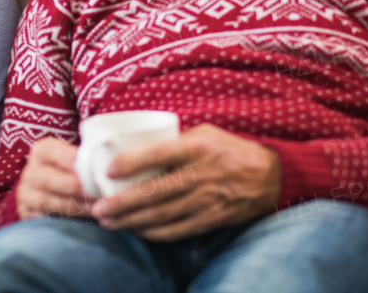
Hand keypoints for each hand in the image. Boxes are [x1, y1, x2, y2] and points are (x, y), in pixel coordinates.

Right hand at [15, 137, 92, 220]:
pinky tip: (82, 220)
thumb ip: (88, 161)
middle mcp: (30, 171)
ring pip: (45, 200)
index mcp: (42, 151)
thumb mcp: (77, 161)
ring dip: (73, 206)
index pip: (52, 151)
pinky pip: (42, 218)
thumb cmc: (74, 175)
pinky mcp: (26, 214)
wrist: (57, 196)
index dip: (72, 160)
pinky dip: (64, 220)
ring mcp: (25, 194)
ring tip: (95, 209)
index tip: (93, 169)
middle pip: (48, 177)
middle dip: (75, 186)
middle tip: (98, 193)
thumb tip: (107, 162)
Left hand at [89, 124, 280, 240]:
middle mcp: (200, 174)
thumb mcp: (205, 133)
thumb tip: (137, 144)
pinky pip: (178, 230)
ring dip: (131, 221)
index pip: (159, 154)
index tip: (108, 169)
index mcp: (196, 147)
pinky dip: (154, 233)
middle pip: (155, 192)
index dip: (132, 162)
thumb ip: (175, 140)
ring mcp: (206, 200)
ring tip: (108, 221)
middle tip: (97, 207)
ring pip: (162, 215)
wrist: (269, 176)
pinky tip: (137, 231)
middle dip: (122, 203)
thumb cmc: (229, 150)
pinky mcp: (211, 219)